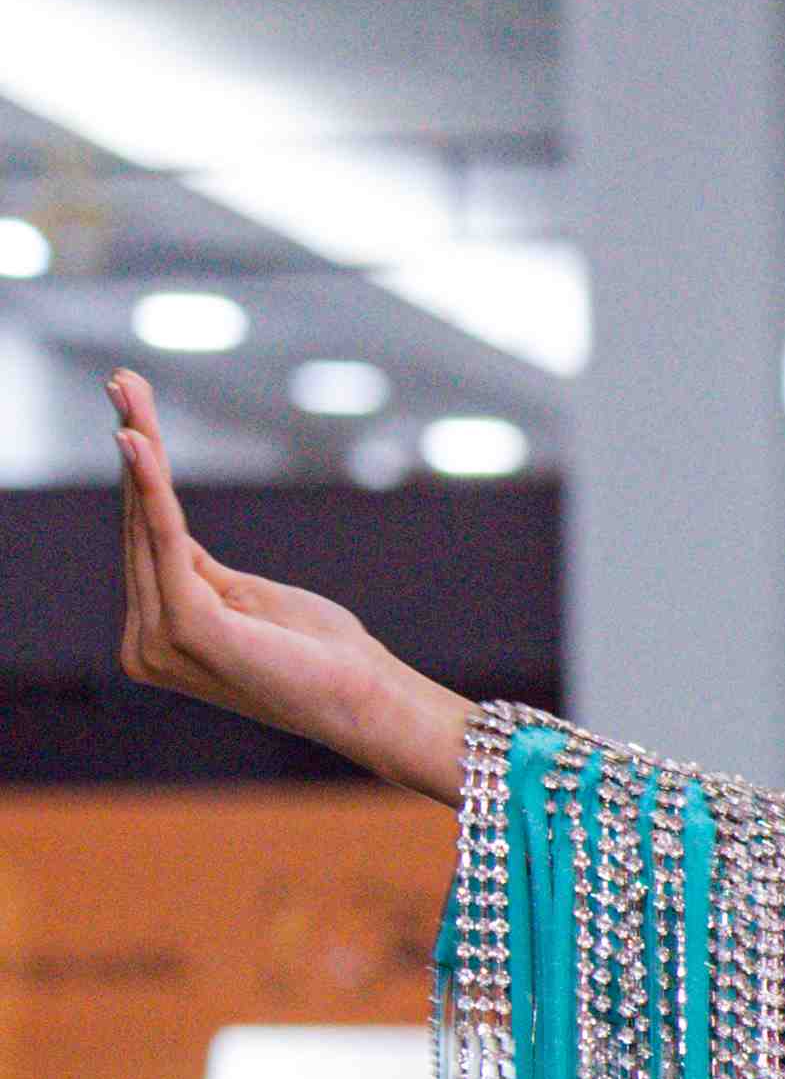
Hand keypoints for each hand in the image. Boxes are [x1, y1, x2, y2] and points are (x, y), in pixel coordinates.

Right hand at [111, 372, 475, 797]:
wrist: (369, 700)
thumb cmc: (322, 653)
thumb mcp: (251, 599)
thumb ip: (197, 572)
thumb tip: (164, 534)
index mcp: (159, 634)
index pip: (147, 539)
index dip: (141, 471)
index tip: (132, 406)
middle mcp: (145, 643)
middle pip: (140, 526)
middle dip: (134, 445)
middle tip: (122, 378)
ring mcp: (160, 641)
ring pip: (148, 524)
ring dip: (140, 449)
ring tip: (127, 388)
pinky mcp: (188, 629)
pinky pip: (166, 542)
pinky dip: (153, 489)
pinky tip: (139, 442)